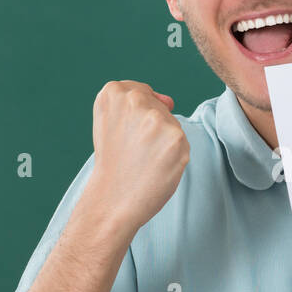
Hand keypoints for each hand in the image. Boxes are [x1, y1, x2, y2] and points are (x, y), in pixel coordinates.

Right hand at [88, 81, 188, 232]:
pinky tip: (156, 165)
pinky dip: (174, 154)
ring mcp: (157, 118)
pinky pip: (182, 140)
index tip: (124, 136)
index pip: (141, 92)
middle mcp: (135, 100)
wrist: (113, 199)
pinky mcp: (176, 138)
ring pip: (171, 123)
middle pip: (158, 106)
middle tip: (133, 150)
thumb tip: (169, 101)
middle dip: (151, 128)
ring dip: (163, 141)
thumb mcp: (108, 121)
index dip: (135, 117)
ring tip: (144, 158)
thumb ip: (134, 101)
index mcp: (113, 92)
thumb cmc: (113, 161)